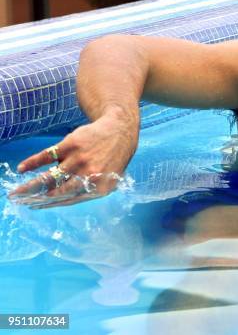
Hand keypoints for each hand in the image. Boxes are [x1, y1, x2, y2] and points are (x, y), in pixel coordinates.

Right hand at [9, 111, 138, 208]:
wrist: (120, 130)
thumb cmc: (113, 157)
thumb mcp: (111, 178)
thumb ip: (91, 189)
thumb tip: (64, 198)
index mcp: (100, 187)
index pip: (71, 199)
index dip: (52, 203)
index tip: (37, 207)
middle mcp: (89, 175)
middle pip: (59, 190)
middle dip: (39, 198)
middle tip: (24, 203)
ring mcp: (80, 159)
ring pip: (51, 176)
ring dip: (31, 186)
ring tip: (18, 192)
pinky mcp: (72, 144)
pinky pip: (48, 156)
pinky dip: (33, 162)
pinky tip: (22, 168)